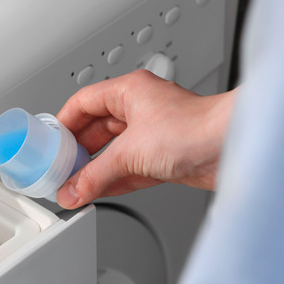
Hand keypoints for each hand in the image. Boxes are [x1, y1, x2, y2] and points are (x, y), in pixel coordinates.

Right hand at [56, 69, 235, 208]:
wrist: (233, 147)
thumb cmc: (195, 129)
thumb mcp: (130, 152)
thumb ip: (95, 175)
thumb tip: (72, 190)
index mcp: (130, 91)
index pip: (84, 103)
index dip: (64, 123)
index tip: (50, 144)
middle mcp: (141, 109)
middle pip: (97, 129)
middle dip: (79, 152)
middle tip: (61, 170)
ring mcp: (154, 133)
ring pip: (113, 152)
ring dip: (96, 170)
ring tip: (76, 186)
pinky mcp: (165, 157)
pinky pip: (129, 168)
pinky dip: (113, 180)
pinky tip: (99, 191)